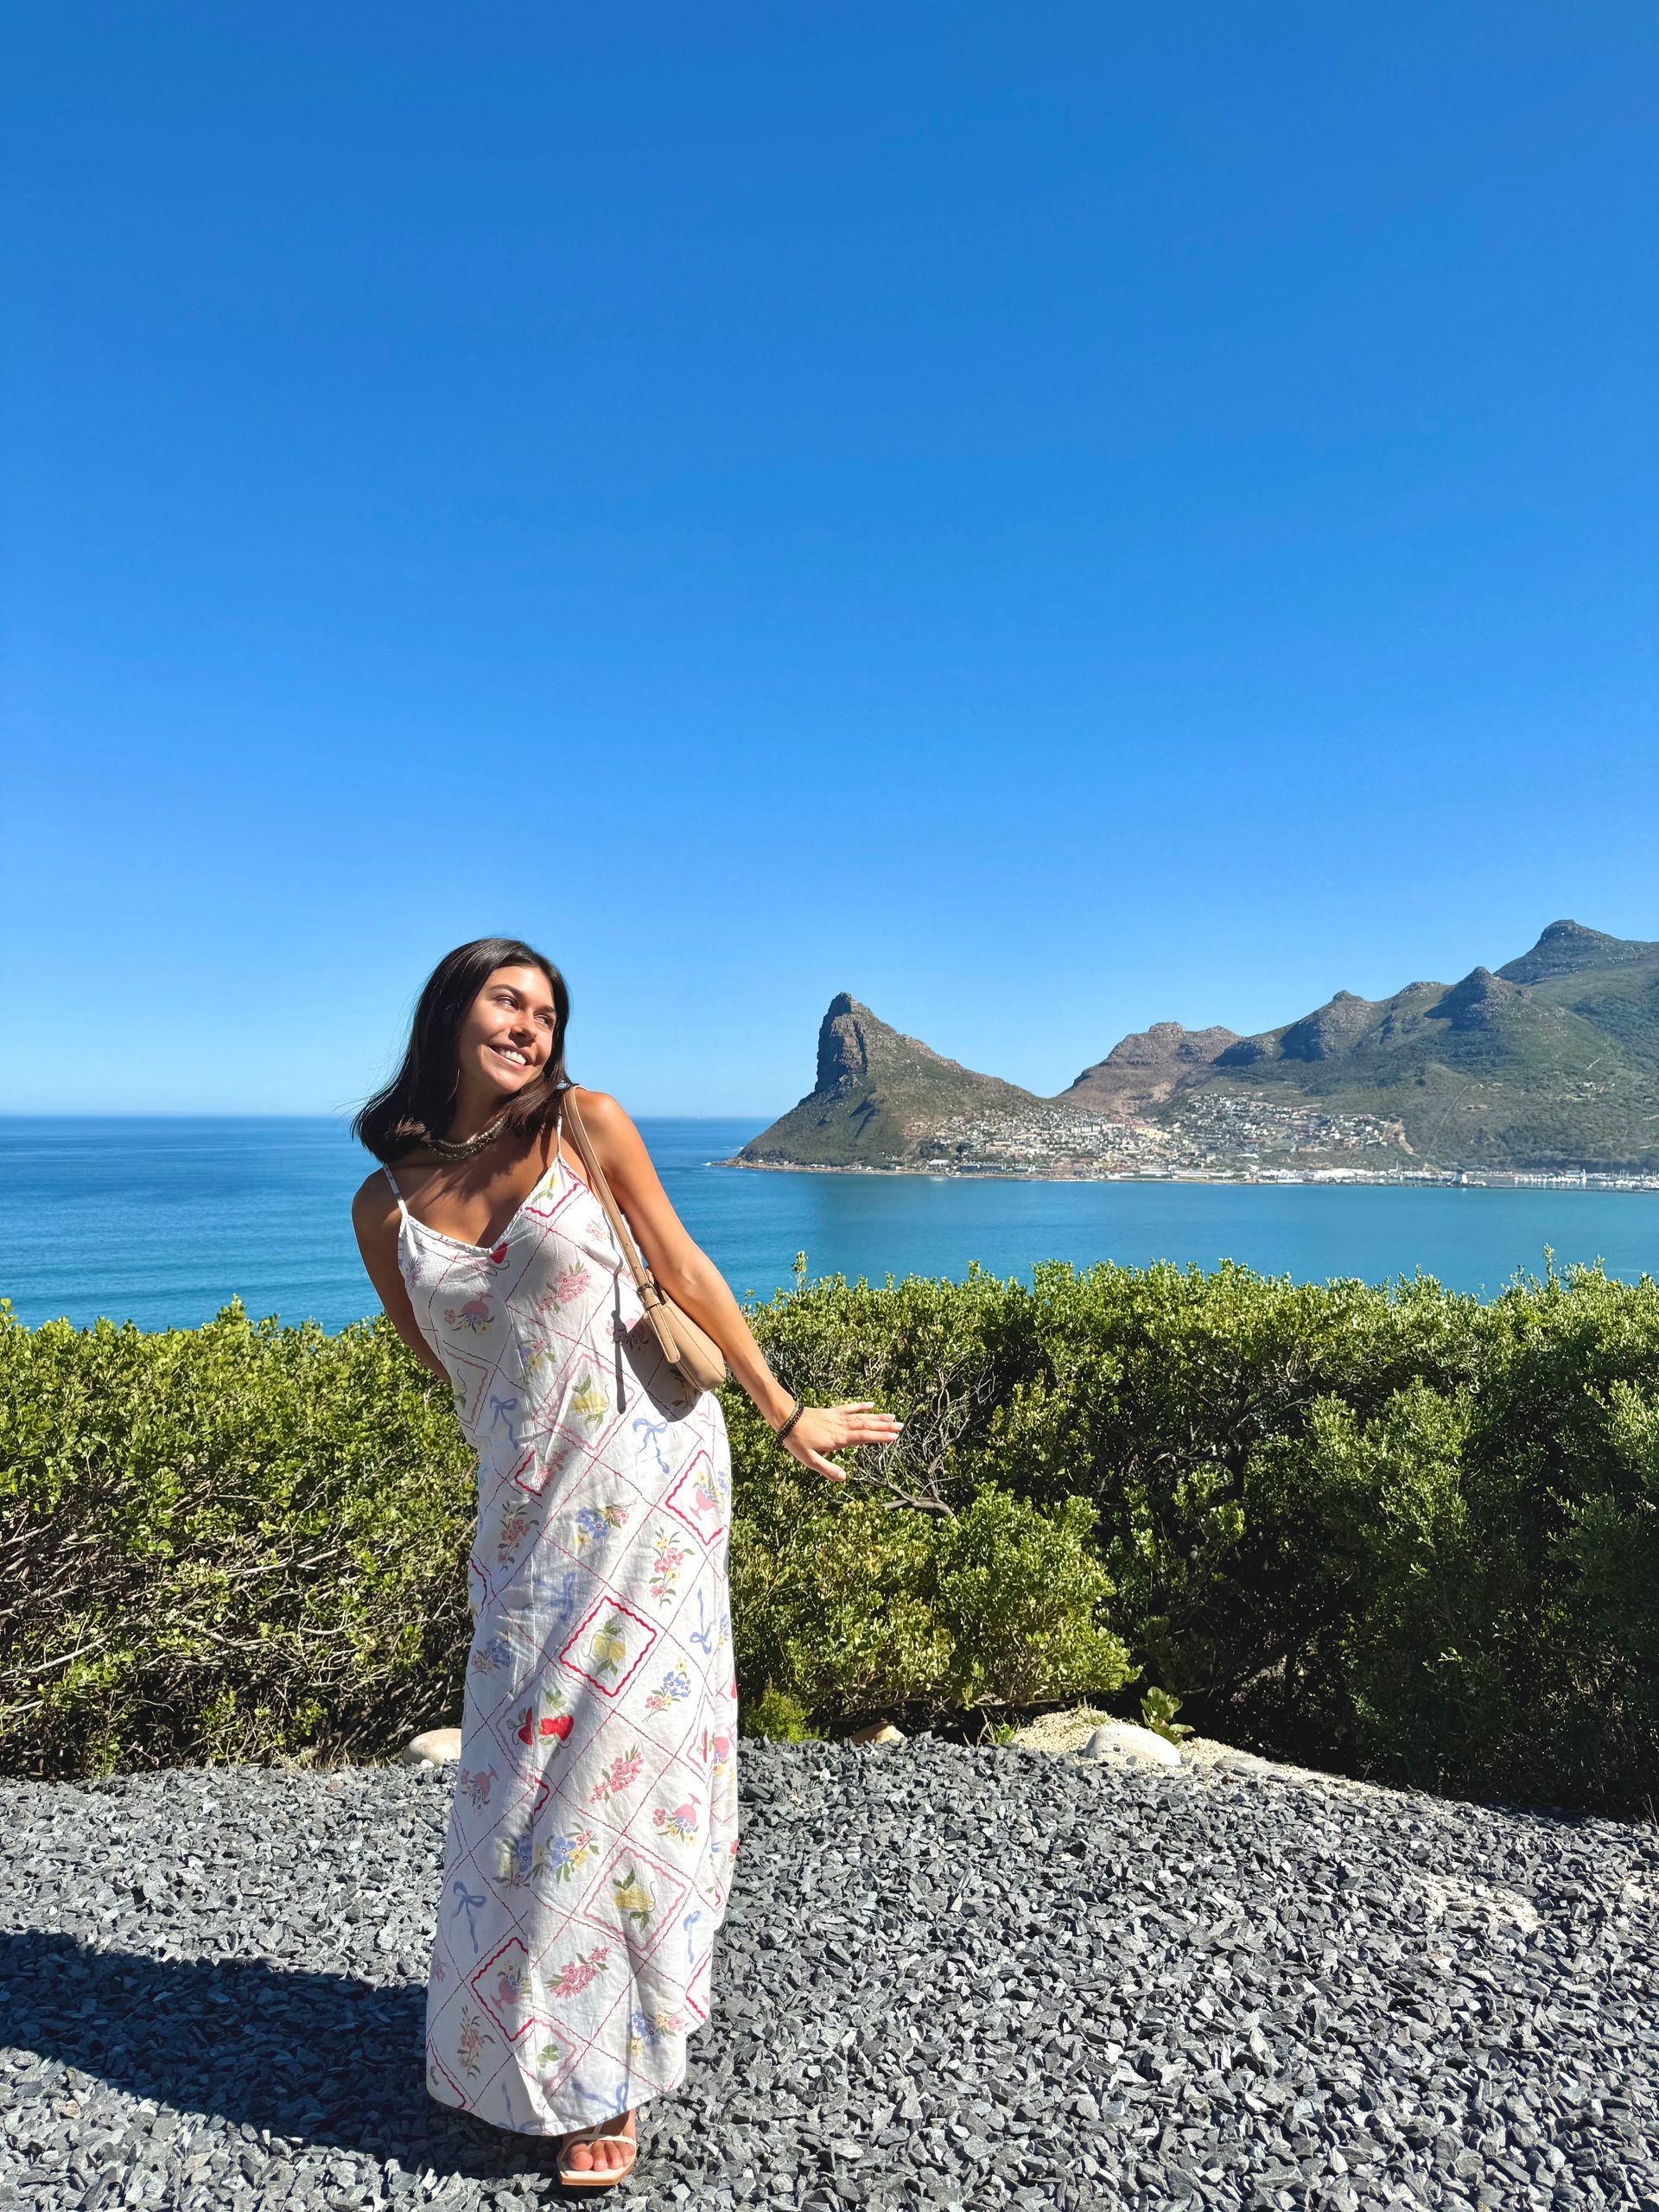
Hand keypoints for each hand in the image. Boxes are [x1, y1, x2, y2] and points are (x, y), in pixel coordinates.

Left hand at [778, 1400, 902, 1482]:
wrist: (786, 1419)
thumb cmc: (797, 1441)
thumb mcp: (809, 1460)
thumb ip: (827, 1469)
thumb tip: (844, 1478)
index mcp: (839, 1439)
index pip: (864, 1438)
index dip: (880, 1437)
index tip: (894, 1437)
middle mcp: (842, 1427)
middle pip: (867, 1426)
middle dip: (884, 1426)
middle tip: (901, 1426)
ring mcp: (838, 1418)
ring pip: (861, 1417)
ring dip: (877, 1417)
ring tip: (892, 1417)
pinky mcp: (832, 1412)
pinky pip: (849, 1408)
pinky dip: (861, 1406)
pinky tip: (871, 1404)